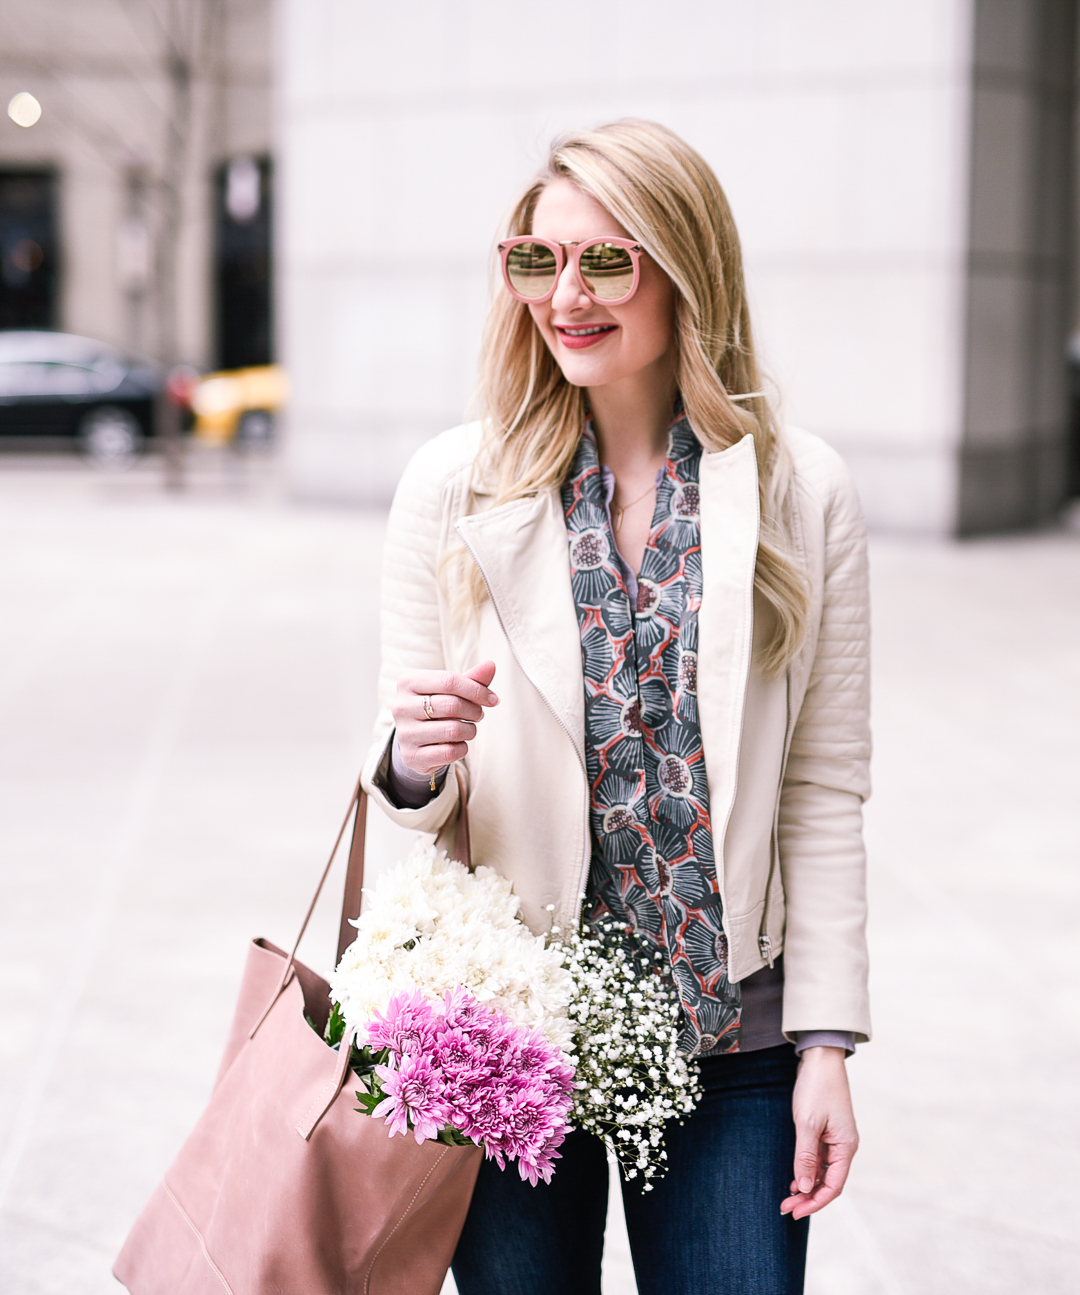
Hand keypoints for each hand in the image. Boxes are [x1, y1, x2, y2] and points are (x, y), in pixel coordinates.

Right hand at [392, 661, 498, 776]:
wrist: (416, 742)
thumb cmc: (437, 709)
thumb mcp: (450, 691)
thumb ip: (472, 678)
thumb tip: (491, 665)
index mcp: (408, 682)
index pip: (449, 680)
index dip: (476, 690)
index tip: (492, 699)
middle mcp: (401, 706)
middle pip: (452, 705)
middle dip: (474, 711)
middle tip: (478, 715)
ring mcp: (404, 733)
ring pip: (453, 730)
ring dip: (470, 731)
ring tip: (468, 729)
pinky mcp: (411, 756)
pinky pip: (449, 752)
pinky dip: (462, 748)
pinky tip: (458, 744)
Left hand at [780, 1046, 858, 1219]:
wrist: (820, 1057)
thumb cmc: (816, 1088)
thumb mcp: (807, 1124)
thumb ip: (806, 1157)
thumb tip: (805, 1188)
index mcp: (846, 1147)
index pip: (834, 1186)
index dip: (815, 1202)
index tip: (795, 1212)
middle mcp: (844, 1146)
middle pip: (829, 1182)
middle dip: (809, 1198)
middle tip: (786, 1208)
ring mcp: (836, 1139)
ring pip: (824, 1172)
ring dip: (807, 1185)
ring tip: (788, 1196)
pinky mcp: (827, 1131)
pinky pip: (820, 1158)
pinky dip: (808, 1170)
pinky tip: (795, 1178)